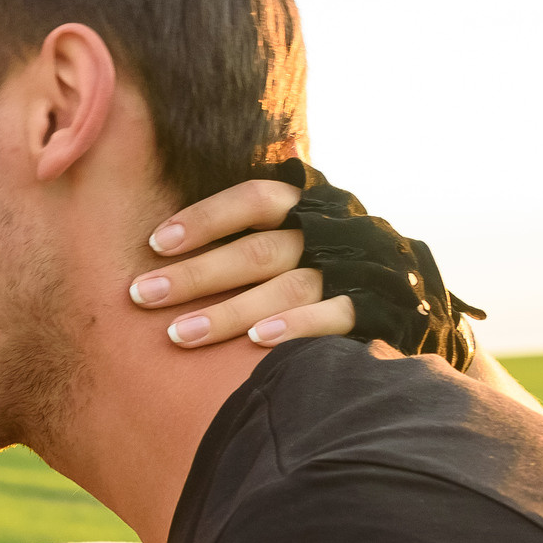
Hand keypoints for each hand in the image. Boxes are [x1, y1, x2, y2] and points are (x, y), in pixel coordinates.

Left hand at [128, 180, 353, 351]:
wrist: (400, 290)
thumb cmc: (318, 261)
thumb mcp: (291, 231)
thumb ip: (247, 225)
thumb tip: (174, 231)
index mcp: (306, 206)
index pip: (253, 200)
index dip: (205, 218)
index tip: (155, 243)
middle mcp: (327, 235)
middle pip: (258, 251)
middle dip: (197, 274)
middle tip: (142, 294)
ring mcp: (351, 272)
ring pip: (286, 288)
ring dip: (229, 312)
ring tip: (179, 334)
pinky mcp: (371, 310)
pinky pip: (332, 316)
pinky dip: (294, 327)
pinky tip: (254, 342)